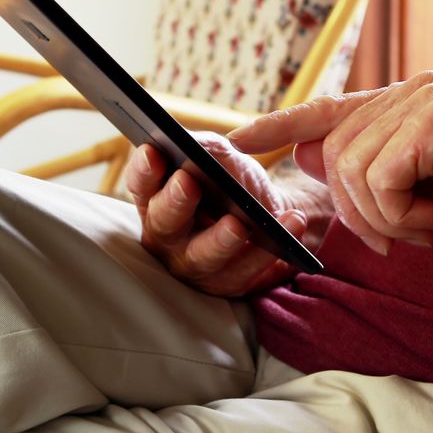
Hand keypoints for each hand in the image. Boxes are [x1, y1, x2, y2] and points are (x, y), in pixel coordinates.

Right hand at [126, 132, 308, 296]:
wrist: (268, 213)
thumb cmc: (231, 181)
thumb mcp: (218, 155)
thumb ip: (203, 148)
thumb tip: (194, 148)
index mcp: (156, 198)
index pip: (141, 184)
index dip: (144, 170)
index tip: (154, 151)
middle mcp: (167, 237)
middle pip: (164, 224)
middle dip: (175, 203)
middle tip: (188, 183)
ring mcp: (195, 265)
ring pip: (203, 256)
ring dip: (221, 239)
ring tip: (239, 222)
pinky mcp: (228, 283)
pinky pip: (246, 271)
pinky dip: (268, 251)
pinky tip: (290, 223)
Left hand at [227, 71, 432, 278]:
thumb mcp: (402, 197)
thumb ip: (357, 171)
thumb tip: (304, 151)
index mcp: (403, 102)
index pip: (326, 110)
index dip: (278, 126)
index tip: (236, 140)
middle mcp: (412, 90)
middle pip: (334, 154)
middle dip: (359, 210)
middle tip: (403, 230)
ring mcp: (424, 99)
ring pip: (351, 170)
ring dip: (383, 216)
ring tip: (428, 218)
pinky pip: (378, 179)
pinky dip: (401, 213)